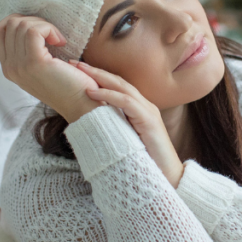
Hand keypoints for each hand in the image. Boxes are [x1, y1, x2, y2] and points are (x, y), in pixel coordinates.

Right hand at [0, 14, 103, 122]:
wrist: (81, 104)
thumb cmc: (68, 83)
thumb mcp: (40, 65)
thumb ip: (27, 49)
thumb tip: (26, 22)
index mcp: (8, 67)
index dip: (18, 21)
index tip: (39, 29)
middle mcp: (9, 68)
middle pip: (9, 24)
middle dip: (33, 21)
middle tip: (51, 34)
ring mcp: (19, 66)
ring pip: (20, 25)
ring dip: (43, 25)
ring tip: (57, 40)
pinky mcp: (34, 63)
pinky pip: (34, 31)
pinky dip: (49, 29)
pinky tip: (61, 42)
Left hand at [69, 60, 184, 187]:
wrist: (167, 178)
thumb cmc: (145, 162)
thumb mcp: (125, 140)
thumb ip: (114, 128)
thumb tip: (91, 124)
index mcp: (140, 109)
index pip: (118, 86)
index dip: (99, 76)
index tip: (78, 71)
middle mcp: (145, 106)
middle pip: (118, 81)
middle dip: (96, 71)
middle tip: (75, 63)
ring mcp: (148, 112)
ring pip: (122, 87)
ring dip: (99, 77)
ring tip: (80, 71)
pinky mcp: (148, 120)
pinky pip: (126, 102)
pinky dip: (108, 95)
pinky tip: (92, 92)